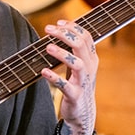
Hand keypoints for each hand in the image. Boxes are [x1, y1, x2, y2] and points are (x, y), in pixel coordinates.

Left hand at [40, 20, 97, 134]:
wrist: (82, 111)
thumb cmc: (77, 83)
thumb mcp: (78, 65)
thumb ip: (73, 49)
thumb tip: (59, 29)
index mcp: (91, 58)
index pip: (86, 36)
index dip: (73, 27)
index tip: (58, 22)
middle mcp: (89, 68)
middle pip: (81, 45)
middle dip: (65, 34)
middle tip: (48, 29)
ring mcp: (83, 82)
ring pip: (77, 64)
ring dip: (62, 54)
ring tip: (47, 47)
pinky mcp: (75, 95)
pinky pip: (65, 86)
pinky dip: (54, 78)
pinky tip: (43, 71)